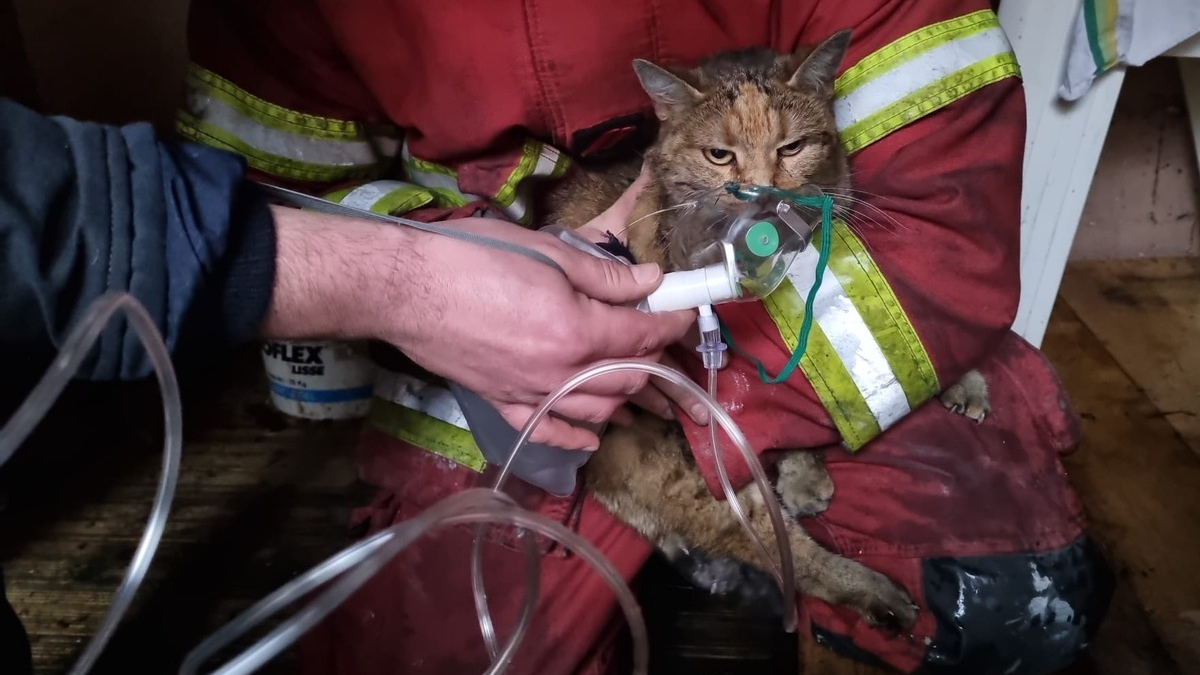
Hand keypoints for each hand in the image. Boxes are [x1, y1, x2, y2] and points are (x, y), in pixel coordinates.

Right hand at [262, 178, 694, 450]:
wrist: (404, 288)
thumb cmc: (472, 258)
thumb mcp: (547, 252)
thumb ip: (604, 275)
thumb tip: (651, 282)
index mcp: (576, 331)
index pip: (642, 336)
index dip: (672, 323)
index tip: (685, 311)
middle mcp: (560, 372)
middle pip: (626, 377)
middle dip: (652, 357)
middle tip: (659, 337)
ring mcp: (530, 393)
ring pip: (596, 410)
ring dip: (624, 396)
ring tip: (637, 378)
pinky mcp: (502, 402)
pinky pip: (548, 431)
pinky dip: (576, 437)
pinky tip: (593, 436)